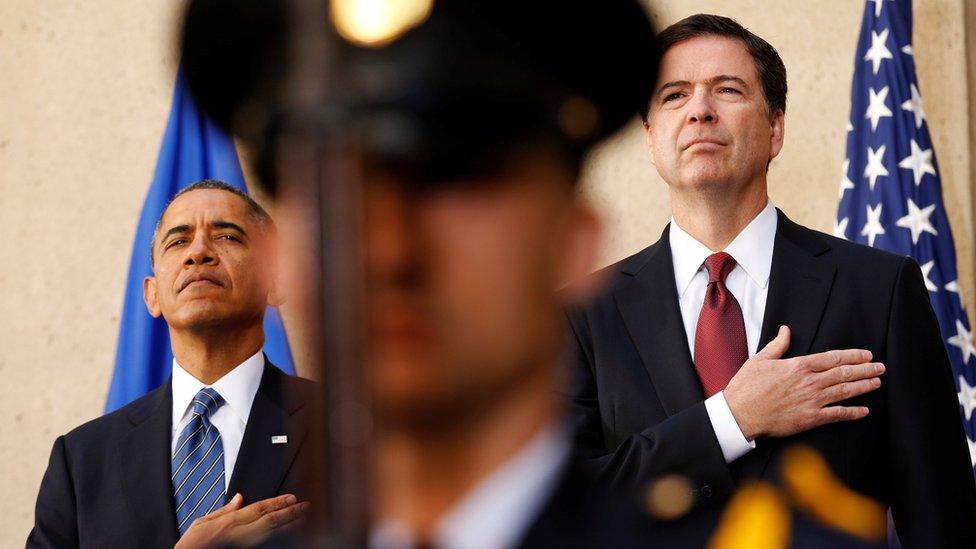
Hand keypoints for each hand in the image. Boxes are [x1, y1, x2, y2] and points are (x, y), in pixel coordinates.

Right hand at [175, 493, 308, 548]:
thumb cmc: (191, 545)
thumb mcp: (202, 522)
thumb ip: (224, 510)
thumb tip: (240, 497)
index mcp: (229, 523)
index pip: (259, 509)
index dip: (278, 503)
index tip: (292, 498)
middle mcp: (238, 535)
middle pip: (271, 521)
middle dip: (290, 513)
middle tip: (306, 506)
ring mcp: (243, 546)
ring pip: (272, 535)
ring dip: (290, 526)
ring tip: (303, 519)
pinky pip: (265, 545)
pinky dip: (278, 539)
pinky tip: (289, 534)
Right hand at [724, 325, 883, 440]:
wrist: (741, 413)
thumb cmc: (747, 386)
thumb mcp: (760, 359)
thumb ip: (777, 345)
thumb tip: (786, 330)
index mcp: (798, 365)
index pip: (833, 357)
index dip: (853, 356)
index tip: (866, 355)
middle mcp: (810, 381)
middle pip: (844, 373)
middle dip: (865, 370)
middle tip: (880, 367)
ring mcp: (812, 400)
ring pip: (845, 391)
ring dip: (863, 386)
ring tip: (877, 382)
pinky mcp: (810, 418)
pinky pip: (837, 414)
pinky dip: (852, 412)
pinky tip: (864, 410)